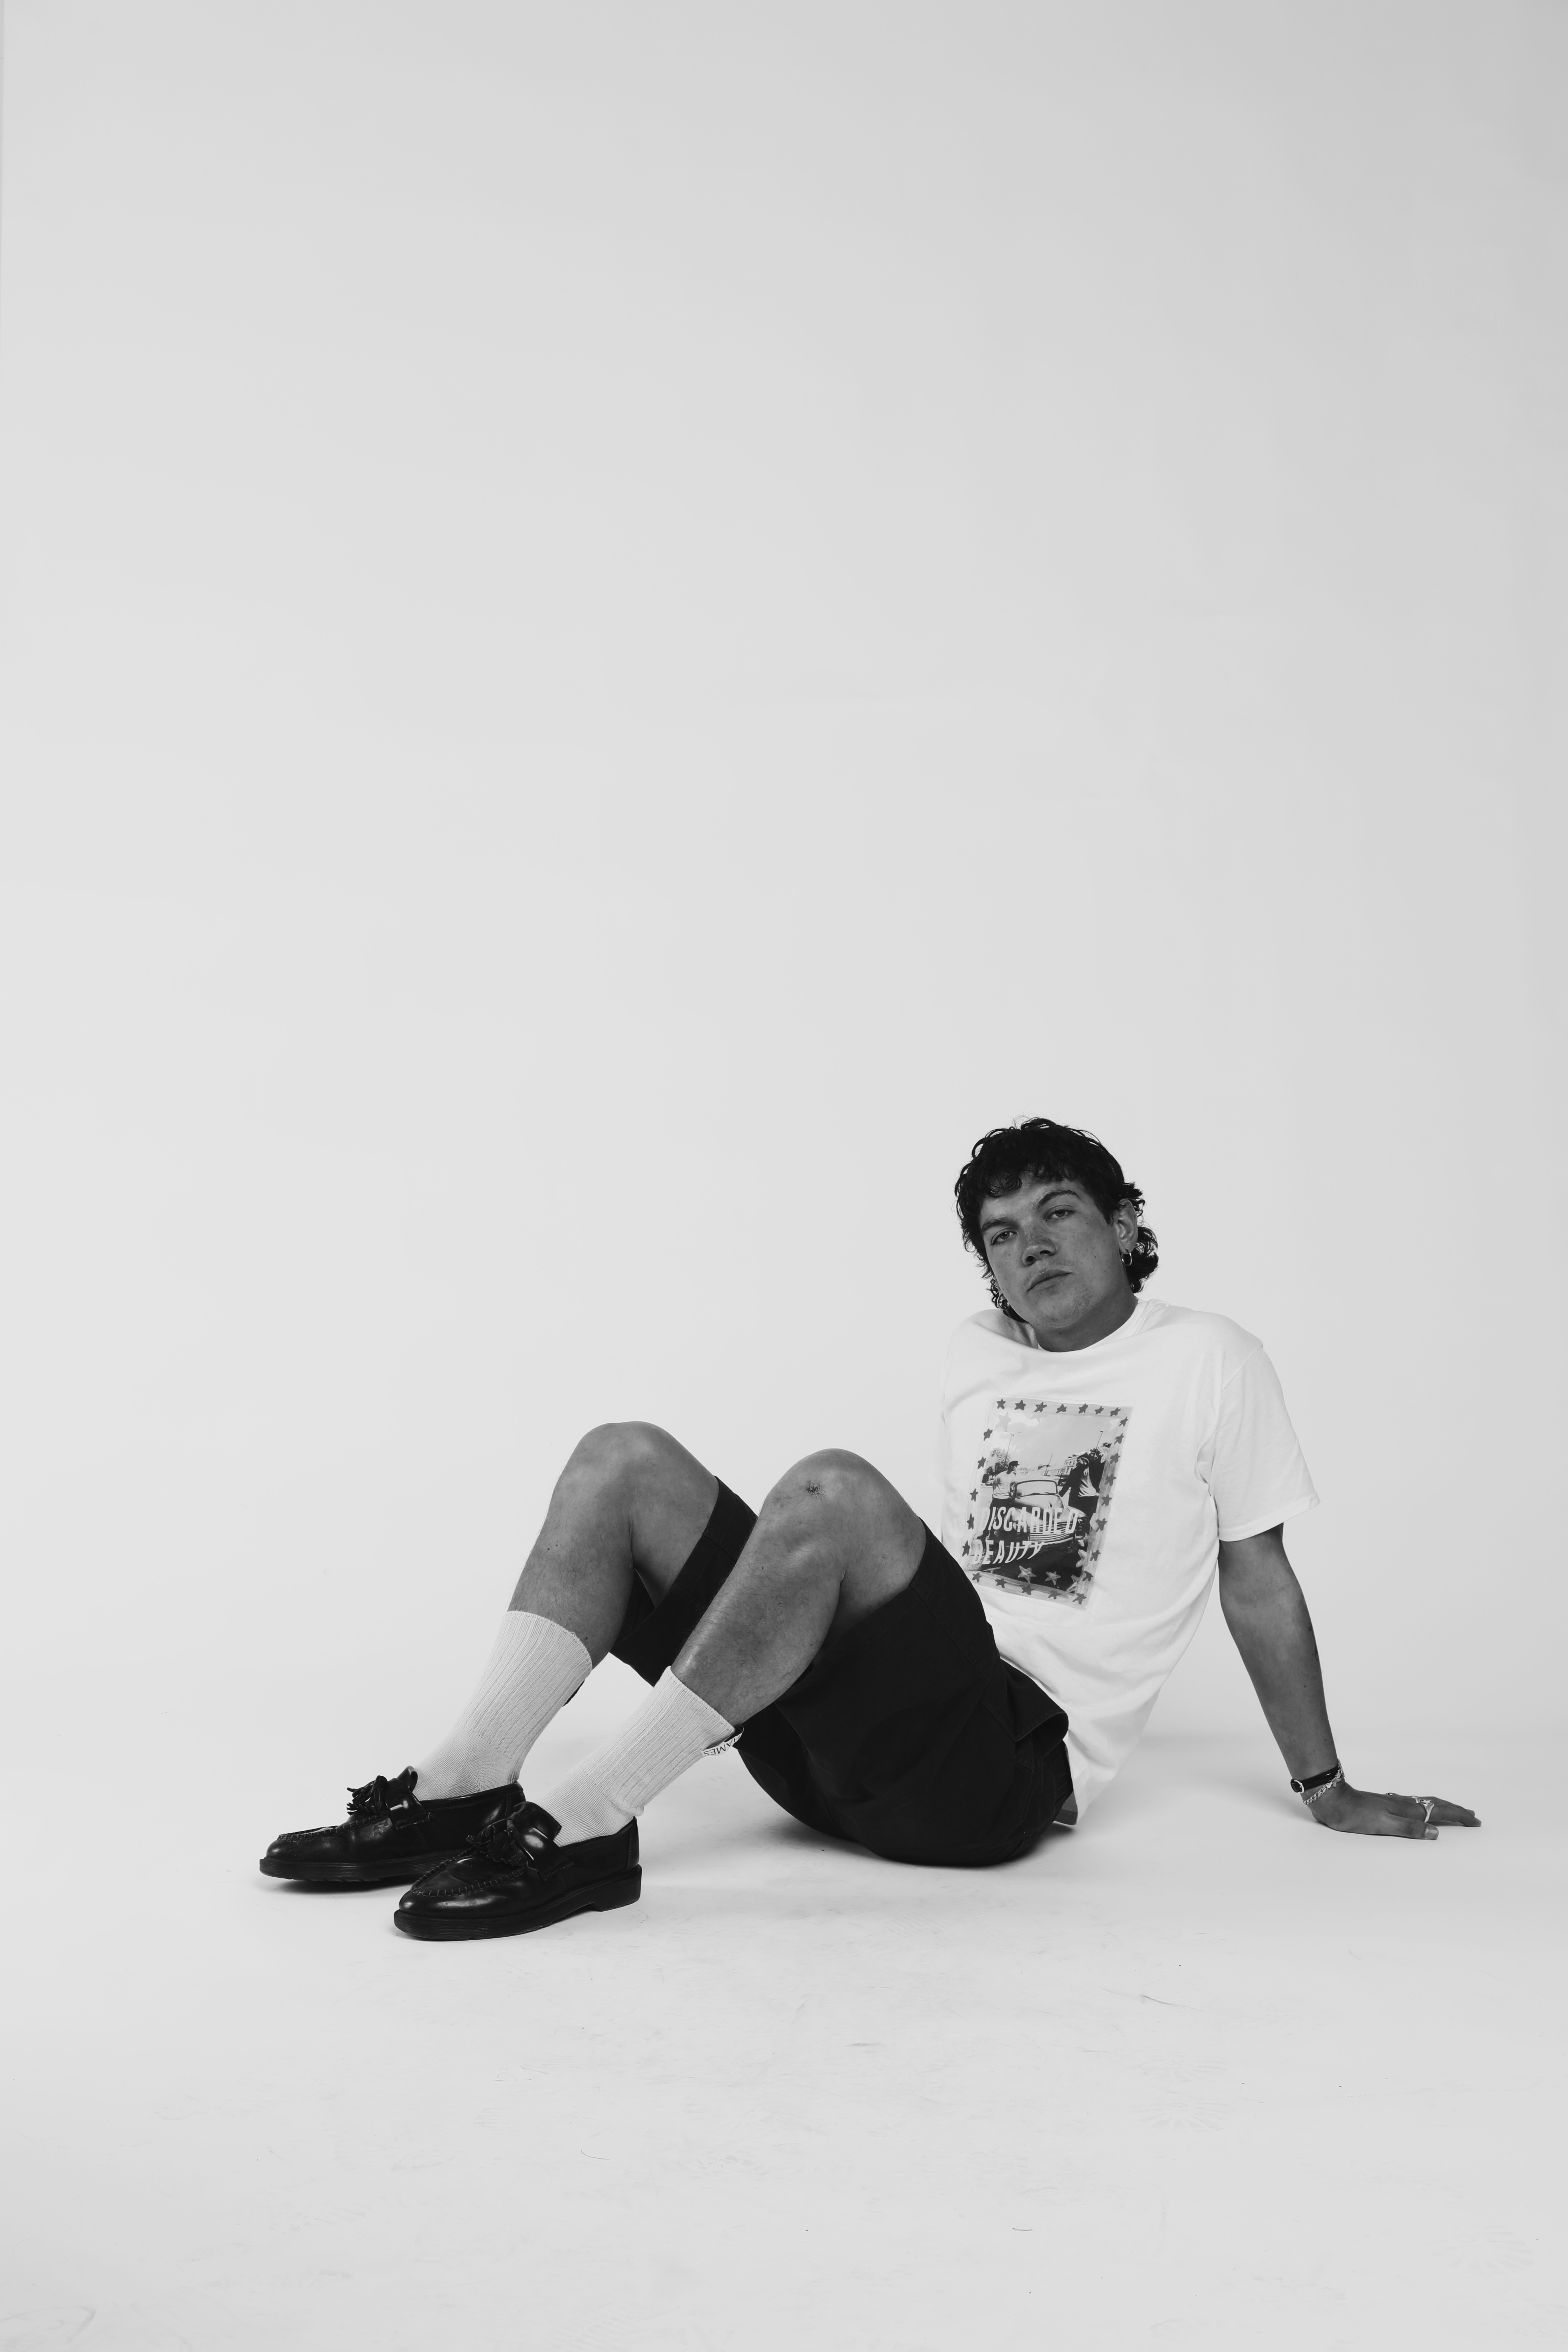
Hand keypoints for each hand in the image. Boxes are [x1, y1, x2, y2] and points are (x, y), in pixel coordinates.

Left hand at [1309, 1779, 1480, 1837]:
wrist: (1332, 1800)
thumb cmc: (1355, 1815)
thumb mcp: (1382, 1825)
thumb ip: (1409, 1828)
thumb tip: (1436, 1832)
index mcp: (1406, 1809)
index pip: (1439, 1811)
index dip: (1457, 1816)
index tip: (1475, 1821)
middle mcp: (1403, 1803)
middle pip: (1436, 1805)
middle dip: (1455, 1811)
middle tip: (1472, 1816)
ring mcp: (1394, 1803)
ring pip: (1425, 1804)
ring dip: (1443, 1808)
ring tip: (1454, 1812)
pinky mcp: (1385, 1804)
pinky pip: (1414, 1804)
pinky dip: (1426, 1808)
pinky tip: (1422, 1809)